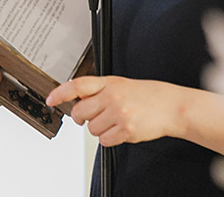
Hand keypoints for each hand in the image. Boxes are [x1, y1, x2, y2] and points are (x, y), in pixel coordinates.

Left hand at [46, 76, 183, 146]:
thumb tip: (79, 99)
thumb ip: (102, 90)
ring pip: (92, 129)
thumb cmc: (150, 95)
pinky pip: (105, 141)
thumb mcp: (123, 85)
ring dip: (100, 129)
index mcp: (111, 83)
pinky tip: (122, 130)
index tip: (51, 99)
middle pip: (80, 112)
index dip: (61, 92)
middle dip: (83, 118)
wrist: (172, 106)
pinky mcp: (126, 130)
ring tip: (116, 122)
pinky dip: (110, 139)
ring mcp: (119, 113)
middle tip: (93, 117)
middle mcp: (113, 96)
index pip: (79, 85)